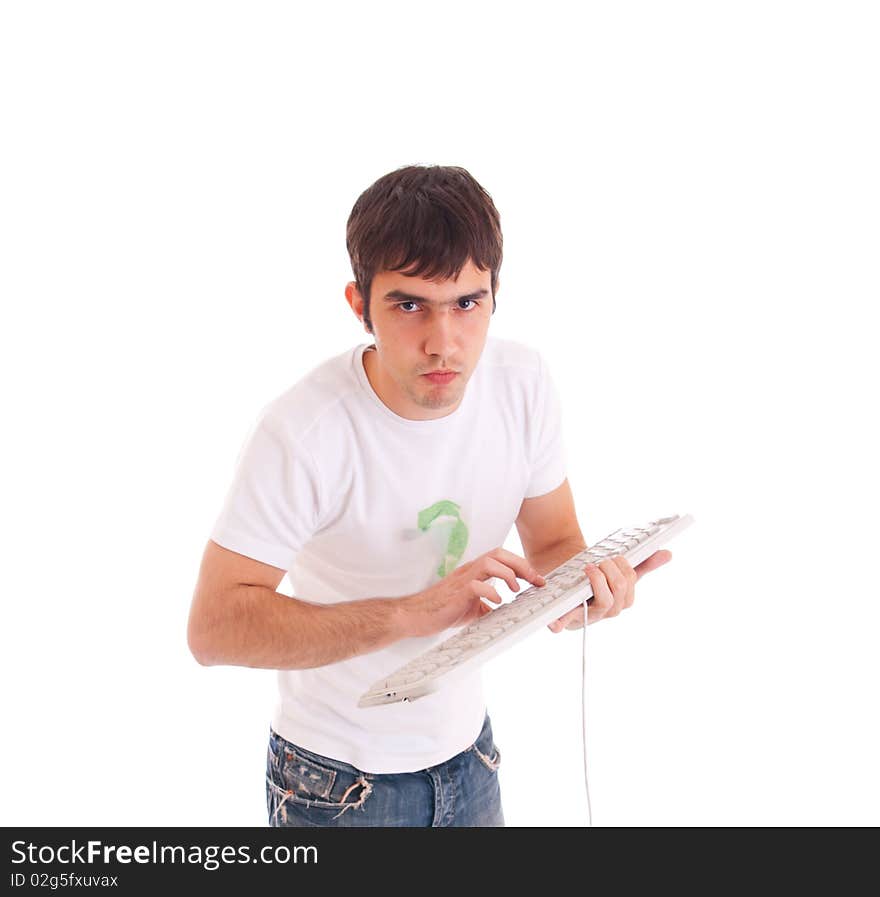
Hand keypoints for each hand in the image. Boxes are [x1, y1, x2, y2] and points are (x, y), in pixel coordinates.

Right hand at [401, 548, 546, 637]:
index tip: (537, 579)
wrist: (415, 615)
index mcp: (473, 572)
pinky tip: (496, 602)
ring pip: (489, 562)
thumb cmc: (442, 610)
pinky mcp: (456, 594)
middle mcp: (469, 571)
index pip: (500, 558)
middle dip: (521, 564)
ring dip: (508, 574)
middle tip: (536, 580)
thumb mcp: (471, 608)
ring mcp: (462, 580)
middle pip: (498, 553)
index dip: (522, 565)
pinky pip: (476, 585)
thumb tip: (504, 613)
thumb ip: (487, 605)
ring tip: (516, 590)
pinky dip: (491, 592)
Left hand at [547, 549, 671, 632]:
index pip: (630, 587)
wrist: (563, 571)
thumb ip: (643, 565)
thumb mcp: (618, 569)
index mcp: (621, 601)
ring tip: (588, 568)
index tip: (615, 557)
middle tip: (600, 560)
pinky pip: (564, 623)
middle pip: (619, 595)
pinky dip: (559, 624)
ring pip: (605, 604)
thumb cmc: (594, 574)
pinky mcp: (566, 615)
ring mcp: (587, 615)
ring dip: (598, 582)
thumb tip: (668, 554)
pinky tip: (553, 624)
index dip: (624, 571)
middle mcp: (607, 611)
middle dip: (611, 573)